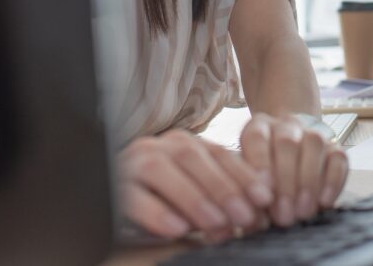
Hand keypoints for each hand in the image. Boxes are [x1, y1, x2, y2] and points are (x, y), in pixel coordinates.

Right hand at [118, 129, 274, 240]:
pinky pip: (133, 196)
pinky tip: (177, 228)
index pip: (219, 154)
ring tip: (216, 223)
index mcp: (184, 144)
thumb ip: (219, 198)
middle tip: (244, 216)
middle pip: (193, 158)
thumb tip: (254, 213)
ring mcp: (132, 162)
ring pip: (163, 171)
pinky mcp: (111, 185)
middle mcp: (158, 146)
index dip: (244, 175)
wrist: (107, 198)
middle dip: (222, 188)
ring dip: (193, 198)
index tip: (265, 198)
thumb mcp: (195, 196)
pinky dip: (157, 212)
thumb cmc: (162, 201)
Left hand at [239, 113, 349, 226]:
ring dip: (308, 182)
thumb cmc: (265, 175)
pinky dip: (332, 182)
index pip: (256, 137)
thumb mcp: (249, 177)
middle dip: (285, 182)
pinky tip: (324, 202)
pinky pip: (339, 159)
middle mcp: (287, 125)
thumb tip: (253, 211)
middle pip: (286, 143)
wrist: (291, 159)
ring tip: (302, 212)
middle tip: (283, 215)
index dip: (259, 164)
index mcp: (259, 127)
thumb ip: (249, 189)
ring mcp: (313, 133)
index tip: (261, 194)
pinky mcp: (336, 147)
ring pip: (314, 145)